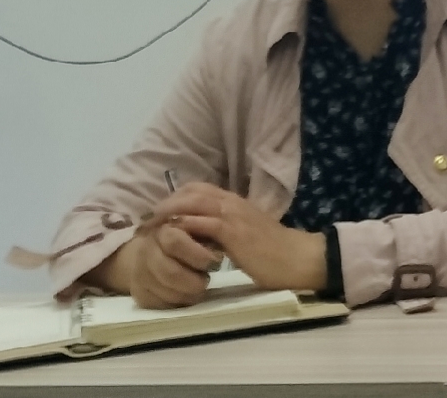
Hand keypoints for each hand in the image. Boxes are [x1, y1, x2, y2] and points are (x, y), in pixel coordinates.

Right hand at [90, 220, 220, 308]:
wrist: (144, 253)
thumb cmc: (179, 239)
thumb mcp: (192, 229)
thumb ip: (203, 234)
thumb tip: (220, 249)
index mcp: (161, 231)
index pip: (175, 242)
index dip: (199, 255)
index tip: (215, 262)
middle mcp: (146, 252)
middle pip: (171, 273)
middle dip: (195, 281)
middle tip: (206, 280)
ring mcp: (139, 275)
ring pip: (168, 293)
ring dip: (189, 294)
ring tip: (199, 288)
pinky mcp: (139, 295)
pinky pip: (163, 305)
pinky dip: (180, 302)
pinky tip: (186, 295)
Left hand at [162, 183, 326, 292]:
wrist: (297, 258)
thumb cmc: (274, 251)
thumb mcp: (246, 234)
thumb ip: (226, 230)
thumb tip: (204, 236)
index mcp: (235, 201)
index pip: (198, 189)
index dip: (176, 197)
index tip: (159, 212)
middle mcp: (231, 202)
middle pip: (191, 191)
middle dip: (166, 202)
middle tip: (148, 219)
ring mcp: (232, 215)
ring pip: (192, 202)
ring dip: (169, 212)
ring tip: (152, 226)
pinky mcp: (232, 232)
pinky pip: (201, 223)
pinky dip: (184, 226)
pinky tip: (172, 236)